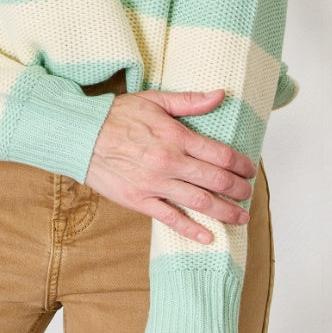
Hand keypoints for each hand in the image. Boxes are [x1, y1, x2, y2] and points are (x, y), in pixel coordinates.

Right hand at [85, 88, 255, 242]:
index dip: (241, 164)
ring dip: (226, 212)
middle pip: (216, 181)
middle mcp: (170, 163)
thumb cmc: (117, 115)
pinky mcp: (139, 200)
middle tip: (249, 195)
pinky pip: (170, 219)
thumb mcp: (155, 100)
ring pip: (200, 202)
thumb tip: (221, 95)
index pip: (220, 154)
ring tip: (241, 218)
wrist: (81, 135)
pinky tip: (208, 237)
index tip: (250, 169)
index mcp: (177, 137)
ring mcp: (155, 184)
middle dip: (239, 190)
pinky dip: (192, 230)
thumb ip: (190, 101)